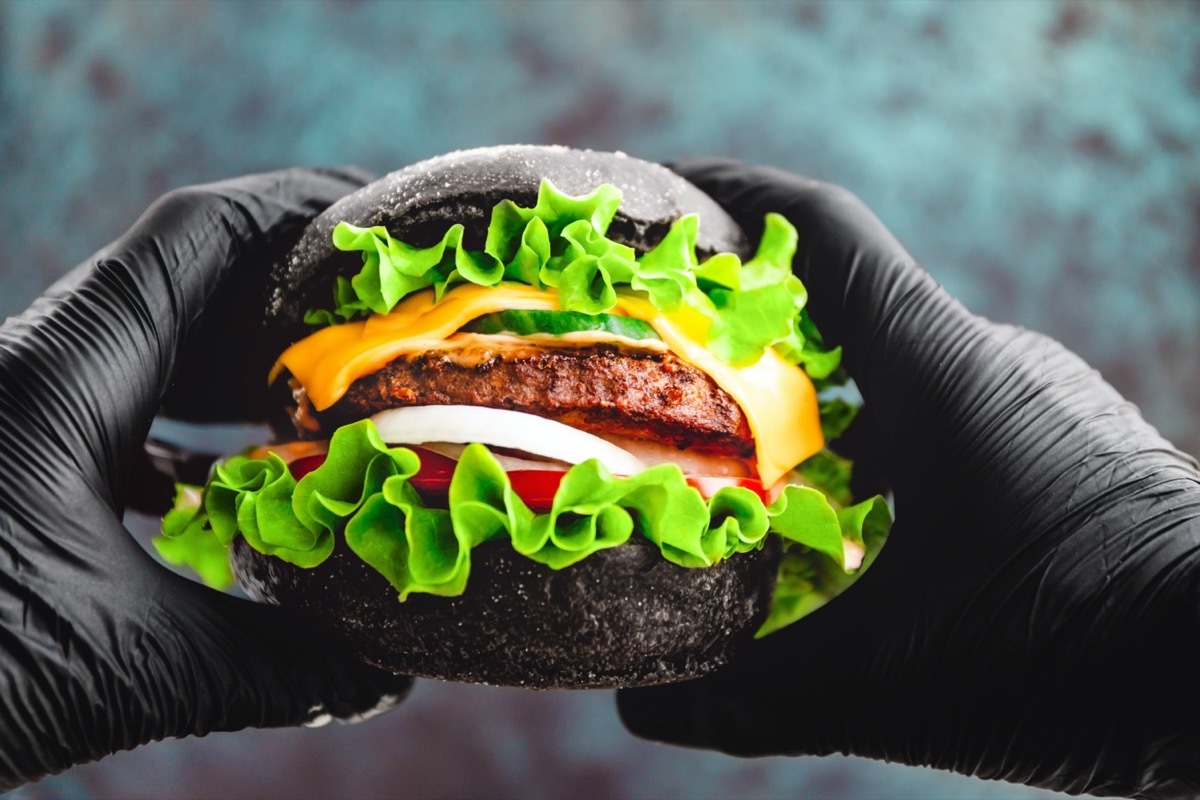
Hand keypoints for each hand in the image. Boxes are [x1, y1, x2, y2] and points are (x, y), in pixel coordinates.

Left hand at [0, 169, 411, 788]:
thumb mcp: (116, 666)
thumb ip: (265, 667)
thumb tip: (382, 677)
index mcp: (61, 376)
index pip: (197, 235)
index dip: (301, 210)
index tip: (386, 227)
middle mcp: (38, 369)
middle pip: (185, 279)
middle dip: (290, 287)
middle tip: (385, 315)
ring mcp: (23, 410)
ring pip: (150, 343)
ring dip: (240, 354)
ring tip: (328, 386)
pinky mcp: (16, 457)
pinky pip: (117, 404)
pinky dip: (188, 418)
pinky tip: (229, 475)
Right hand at [618, 160, 1199, 799]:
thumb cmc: (1080, 658)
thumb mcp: (898, 684)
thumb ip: (758, 699)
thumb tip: (645, 710)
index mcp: (940, 371)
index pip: (827, 234)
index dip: (739, 198)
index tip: (666, 197)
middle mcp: (991, 359)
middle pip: (848, 305)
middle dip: (755, 327)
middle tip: (671, 367)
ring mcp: (1037, 396)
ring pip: (899, 367)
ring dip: (820, 394)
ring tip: (750, 455)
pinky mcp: (1065, 440)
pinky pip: (949, 411)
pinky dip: (881, 439)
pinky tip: (855, 516)